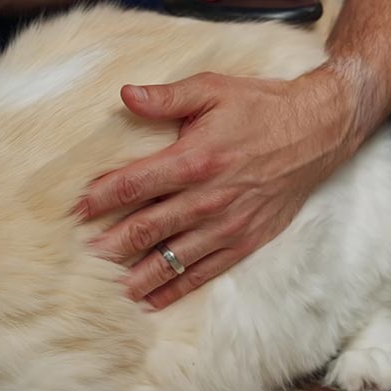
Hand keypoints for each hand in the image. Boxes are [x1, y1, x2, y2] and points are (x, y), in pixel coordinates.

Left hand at [78, 66, 362, 308]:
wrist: (318, 132)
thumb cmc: (260, 106)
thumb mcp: (213, 89)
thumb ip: (167, 97)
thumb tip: (125, 94)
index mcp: (195, 159)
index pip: (134, 185)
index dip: (99, 199)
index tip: (73, 210)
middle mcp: (208, 199)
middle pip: (145, 229)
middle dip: (107, 246)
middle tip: (77, 259)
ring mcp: (226, 226)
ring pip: (170, 259)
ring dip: (134, 276)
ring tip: (103, 289)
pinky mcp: (244, 242)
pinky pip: (202, 274)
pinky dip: (174, 291)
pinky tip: (148, 302)